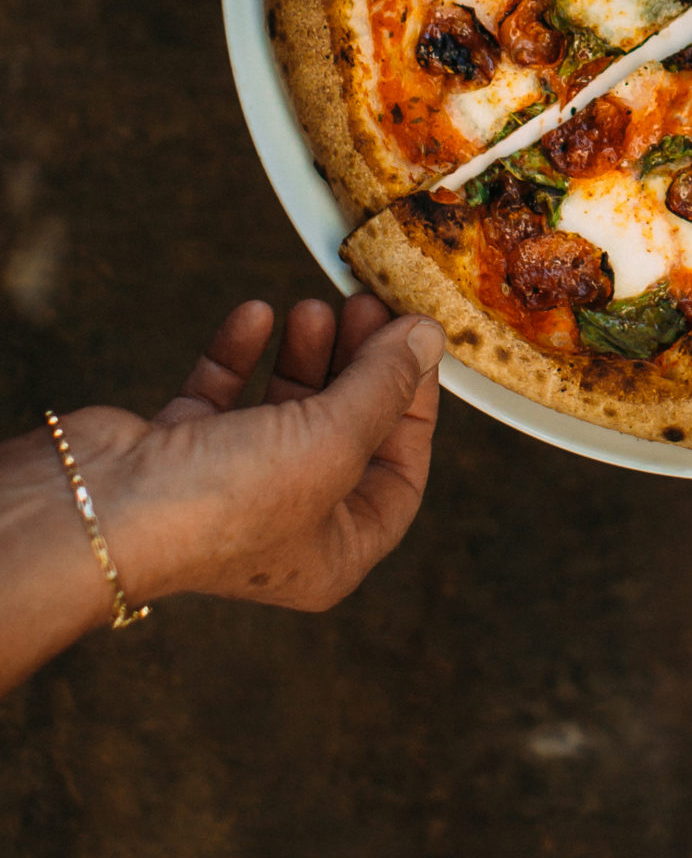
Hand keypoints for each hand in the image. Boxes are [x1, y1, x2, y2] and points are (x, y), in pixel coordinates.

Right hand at [83, 291, 443, 610]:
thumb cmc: (223, 502)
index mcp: (333, 552)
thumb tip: (428, 338)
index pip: (399, 475)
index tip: (415, 344)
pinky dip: (241, 353)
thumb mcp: (333, 441)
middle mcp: (285, 525)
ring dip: (304, 354)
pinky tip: (254, 315)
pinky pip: (223, 393)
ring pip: (285, 408)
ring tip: (312, 307)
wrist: (98, 507)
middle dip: (359, 366)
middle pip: (345, 432)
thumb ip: (383, 385)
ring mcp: (229, 488)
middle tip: (364, 306)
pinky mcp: (179, 451)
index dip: (414, 407)